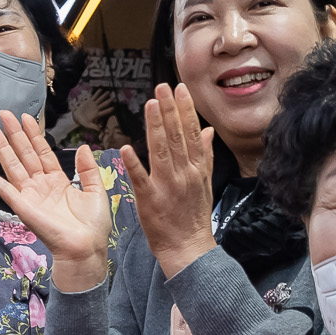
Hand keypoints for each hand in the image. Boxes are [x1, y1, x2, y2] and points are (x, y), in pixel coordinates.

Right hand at [0, 113, 112, 290]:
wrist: (86, 248)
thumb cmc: (92, 226)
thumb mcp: (95, 191)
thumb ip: (87, 169)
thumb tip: (82, 146)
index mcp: (58, 182)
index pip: (42, 152)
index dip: (34, 135)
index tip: (26, 117)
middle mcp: (41, 186)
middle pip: (25, 154)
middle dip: (15, 134)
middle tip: (4, 114)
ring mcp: (30, 195)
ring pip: (13, 166)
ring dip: (2, 147)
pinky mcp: (23, 207)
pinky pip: (4, 189)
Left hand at [119, 85, 219, 279]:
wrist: (188, 247)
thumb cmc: (194, 215)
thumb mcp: (204, 182)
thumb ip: (204, 155)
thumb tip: (208, 130)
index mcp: (196, 168)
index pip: (191, 133)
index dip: (185, 109)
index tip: (180, 89)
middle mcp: (184, 173)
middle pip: (177, 137)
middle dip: (169, 110)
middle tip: (162, 87)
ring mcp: (167, 186)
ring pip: (161, 151)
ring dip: (156, 127)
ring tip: (150, 104)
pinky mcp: (150, 200)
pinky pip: (141, 179)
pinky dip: (134, 163)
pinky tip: (126, 147)